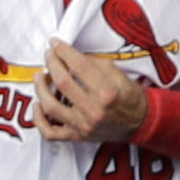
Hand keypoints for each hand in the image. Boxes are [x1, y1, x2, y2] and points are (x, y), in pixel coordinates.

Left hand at [34, 42, 153, 145]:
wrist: (140, 121)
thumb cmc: (129, 96)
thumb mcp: (118, 74)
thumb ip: (93, 64)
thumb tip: (69, 56)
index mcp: (107, 91)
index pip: (78, 65)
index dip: (63, 51)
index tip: (55, 43)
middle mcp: (94, 109)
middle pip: (62, 82)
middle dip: (51, 64)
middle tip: (48, 55)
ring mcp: (84, 124)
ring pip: (51, 106)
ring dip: (40, 88)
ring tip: (39, 76)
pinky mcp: (77, 136)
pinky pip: (50, 132)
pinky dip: (39, 119)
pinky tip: (38, 105)